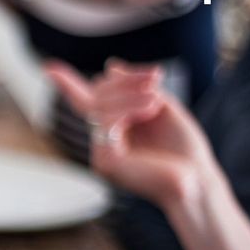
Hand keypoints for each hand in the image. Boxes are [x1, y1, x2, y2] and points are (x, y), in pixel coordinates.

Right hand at [46, 60, 215, 208]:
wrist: (199, 182)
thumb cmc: (184, 151)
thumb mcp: (163, 109)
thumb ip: (138, 90)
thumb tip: (110, 67)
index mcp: (114, 133)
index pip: (87, 105)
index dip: (68, 85)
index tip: (50, 68)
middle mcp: (102, 144)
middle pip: (97, 99)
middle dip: (124, 82)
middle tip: (156, 76)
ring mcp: (100, 154)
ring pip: (100, 108)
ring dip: (129, 94)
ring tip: (157, 97)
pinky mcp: (105, 162)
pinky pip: (106, 123)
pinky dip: (128, 109)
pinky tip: (150, 108)